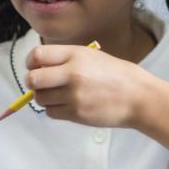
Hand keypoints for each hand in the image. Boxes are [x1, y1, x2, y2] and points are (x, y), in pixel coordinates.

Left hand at [26, 44, 152, 126]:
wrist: (138, 96)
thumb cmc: (115, 76)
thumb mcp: (91, 57)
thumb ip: (65, 60)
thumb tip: (38, 69)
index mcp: (75, 54)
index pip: (37, 55)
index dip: (30, 62)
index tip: (33, 67)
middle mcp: (72, 73)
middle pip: (33, 79)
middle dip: (32, 83)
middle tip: (40, 84)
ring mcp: (73, 95)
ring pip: (40, 98)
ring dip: (45, 98)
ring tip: (60, 95)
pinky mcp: (76, 113)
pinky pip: (51, 112)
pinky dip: (55, 110)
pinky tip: (68, 105)